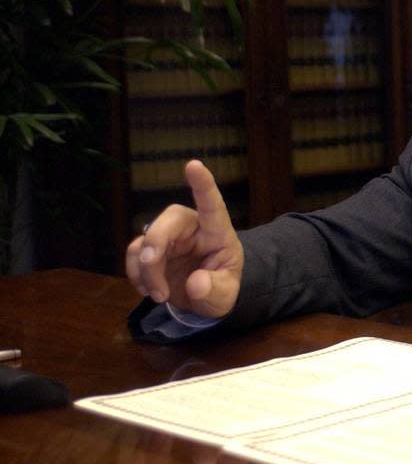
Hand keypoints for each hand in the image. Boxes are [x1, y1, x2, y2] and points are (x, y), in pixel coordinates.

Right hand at [125, 160, 242, 318]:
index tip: (194, 165)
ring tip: (161, 296)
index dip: (203, 184)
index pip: (212, 204)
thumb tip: (196, 284)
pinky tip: (150, 291)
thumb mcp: (226, 295)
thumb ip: (216, 290)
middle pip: (167, 221)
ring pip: (144, 242)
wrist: (203, 298)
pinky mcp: (149, 250)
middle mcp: (190, 228)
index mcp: (216, 232)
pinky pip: (133, 255)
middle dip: (155, 246)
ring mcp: (168, 238)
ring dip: (145, 271)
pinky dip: (136, 276)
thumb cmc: (220, 286)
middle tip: (154, 277)